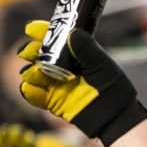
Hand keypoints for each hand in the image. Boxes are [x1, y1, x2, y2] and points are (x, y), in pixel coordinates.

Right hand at [17, 20, 146, 145]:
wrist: (117, 116)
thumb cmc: (113, 87)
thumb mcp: (102, 64)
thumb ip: (86, 48)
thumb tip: (71, 33)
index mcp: (73, 54)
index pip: (54, 39)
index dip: (42, 32)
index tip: (31, 29)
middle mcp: (61, 67)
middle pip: (38, 55)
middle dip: (30, 51)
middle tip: (30, 52)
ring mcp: (55, 84)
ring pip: (33, 74)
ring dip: (30, 72)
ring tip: (36, 73)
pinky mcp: (52, 102)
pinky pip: (35, 96)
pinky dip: (29, 92)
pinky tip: (30, 88)